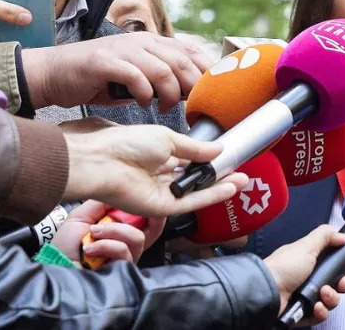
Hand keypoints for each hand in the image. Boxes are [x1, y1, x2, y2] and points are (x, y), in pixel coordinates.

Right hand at [20, 32, 211, 112]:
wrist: (53, 73)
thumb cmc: (97, 78)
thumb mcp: (136, 77)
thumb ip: (160, 81)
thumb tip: (188, 95)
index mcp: (151, 43)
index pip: (191, 51)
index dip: (207, 70)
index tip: (215, 92)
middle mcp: (140, 42)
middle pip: (181, 61)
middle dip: (193, 87)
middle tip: (193, 106)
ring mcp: (122, 50)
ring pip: (162, 68)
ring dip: (170, 93)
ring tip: (165, 109)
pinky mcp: (104, 61)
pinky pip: (135, 75)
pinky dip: (144, 92)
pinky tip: (144, 104)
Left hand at [50, 200, 152, 265]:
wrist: (55, 265)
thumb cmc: (66, 244)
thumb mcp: (83, 215)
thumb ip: (103, 203)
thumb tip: (122, 189)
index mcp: (121, 231)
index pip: (148, 220)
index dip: (153, 209)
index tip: (146, 196)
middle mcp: (128, 245)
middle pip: (153, 229)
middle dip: (145, 215)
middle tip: (133, 207)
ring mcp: (126, 258)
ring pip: (137, 237)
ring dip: (114, 230)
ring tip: (93, 232)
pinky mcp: (121, 269)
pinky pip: (123, 250)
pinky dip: (105, 245)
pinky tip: (89, 248)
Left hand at [62, 119, 248, 215]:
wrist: (101, 161)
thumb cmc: (123, 144)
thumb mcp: (167, 137)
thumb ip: (194, 148)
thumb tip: (217, 149)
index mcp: (157, 154)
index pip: (189, 159)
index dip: (208, 158)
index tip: (227, 155)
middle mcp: (159, 174)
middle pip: (194, 178)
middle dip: (217, 175)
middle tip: (239, 170)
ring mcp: (161, 192)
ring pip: (196, 192)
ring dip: (220, 186)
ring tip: (243, 179)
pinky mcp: (161, 207)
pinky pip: (191, 203)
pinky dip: (212, 195)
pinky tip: (230, 188)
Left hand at [264, 225, 344, 325]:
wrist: (266, 291)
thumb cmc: (285, 266)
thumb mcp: (306, 246)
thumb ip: (325, 236)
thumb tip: (344, 236)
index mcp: (311, 263)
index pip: (336, 266)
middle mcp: (310, 280)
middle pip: (337, 285)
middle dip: (344, 284)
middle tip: (342, 283)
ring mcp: (307, 298)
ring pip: (331, 301)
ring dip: (332, 298)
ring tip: (324, 294)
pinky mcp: (303, 314)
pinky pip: (320, 315)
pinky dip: (321, 312)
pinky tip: (317, 306)